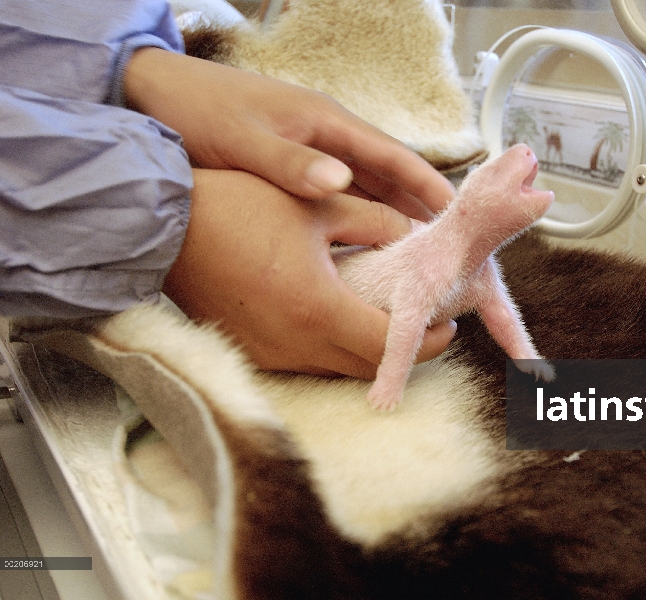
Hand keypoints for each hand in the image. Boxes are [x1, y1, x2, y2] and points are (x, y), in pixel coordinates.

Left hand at [123, 47, 453, 220]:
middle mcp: (328, 138)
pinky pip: (342, 197)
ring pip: (368, 188)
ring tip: (420, 255)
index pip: (393, 156)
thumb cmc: (198, 111)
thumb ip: (289, 163)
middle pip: (389, 176)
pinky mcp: (296, 168)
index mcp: (326, 123)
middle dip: (420, 208)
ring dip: (394, 216)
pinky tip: (369, 245)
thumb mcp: (242, 140)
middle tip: (448, 248)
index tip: (457, 216)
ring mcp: (313, 152)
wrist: (154, 94)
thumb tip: (339, 183)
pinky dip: (362, 218)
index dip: (427, 185)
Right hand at [163, 169, 455, 377]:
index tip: (447, 323)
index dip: (426, 340)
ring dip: (368, 349)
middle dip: (403, 349)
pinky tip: (341, 318)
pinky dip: (334, 348)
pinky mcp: (251, 352)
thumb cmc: (239, 206)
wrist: (164, 226)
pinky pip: (307, 362)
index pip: (389, 345)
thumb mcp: (319, 204)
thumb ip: (376, 221)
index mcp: (317, 308)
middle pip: (367, 366)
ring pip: (338, 368)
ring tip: (388, 318)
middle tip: (425, 323)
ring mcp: (269, 354)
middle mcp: (295, 344)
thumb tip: (410, 233)